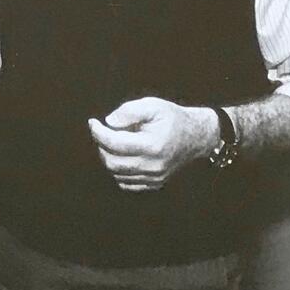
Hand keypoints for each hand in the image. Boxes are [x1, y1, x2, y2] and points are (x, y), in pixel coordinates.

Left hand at [87, 97, 212, 191]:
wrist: (196, 136)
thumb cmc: (173, 118)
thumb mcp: (153, 105)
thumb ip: (129, 111)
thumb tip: (109, 122)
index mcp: (152, 145)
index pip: (114, 143)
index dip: (98, 132)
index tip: (93, 122)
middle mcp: (153, 165)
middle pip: (112, 162)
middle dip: (101, 146)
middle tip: (103, 132)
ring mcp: (154, 178)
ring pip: (117, 174)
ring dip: (108, 157)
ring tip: (114, 142)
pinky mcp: (154, 183)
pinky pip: (126, 183)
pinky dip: (118, 171)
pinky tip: (122, 156)